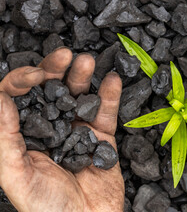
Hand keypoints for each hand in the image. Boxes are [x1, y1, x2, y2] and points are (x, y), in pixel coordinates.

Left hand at [0, 48, 123, 211]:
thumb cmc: (47, 208)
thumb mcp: (17, 177)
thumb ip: (6, 139)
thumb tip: (0, 100)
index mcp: (24, 136)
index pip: (16, 99)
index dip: (22, 81)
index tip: (36, 75)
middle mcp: (51, 128)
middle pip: (50, 91)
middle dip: (55, 70)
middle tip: (64, 55)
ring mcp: (78, 131)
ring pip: (79, 96)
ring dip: (82, 77)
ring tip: (87, 62)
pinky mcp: (102, 138)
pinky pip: (106, 112)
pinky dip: (109, 95)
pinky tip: (111, 80)